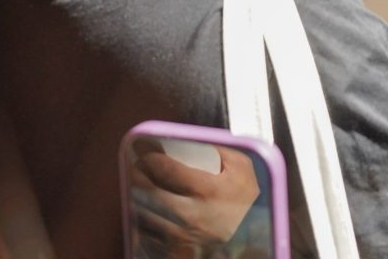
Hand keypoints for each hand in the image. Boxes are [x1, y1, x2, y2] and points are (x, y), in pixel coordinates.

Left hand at [128, 140, 259, 251]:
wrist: (252, 234)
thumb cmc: (247, 198)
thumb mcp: (242, 166)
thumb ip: (219, 149)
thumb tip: (191, 139)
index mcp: (208, 190)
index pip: (168, 169)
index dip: (150, 156)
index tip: (143, 148)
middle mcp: (192, 214)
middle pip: (149, 192)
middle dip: (137, 176)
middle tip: (135, 166)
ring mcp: (183, 235)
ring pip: (145, 214)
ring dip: (137, 197)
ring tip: (137, 186)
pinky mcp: (177, 248)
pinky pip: (149, 234)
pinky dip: (142, 220)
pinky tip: (144, 210)